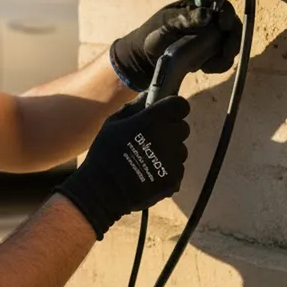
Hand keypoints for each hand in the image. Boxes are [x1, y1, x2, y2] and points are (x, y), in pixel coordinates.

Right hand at [55, 92, 189, 239]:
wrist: (104, 190)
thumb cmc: (105, 152)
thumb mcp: (114, 123)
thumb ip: (135, 107)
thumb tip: (149, 96)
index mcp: (152, 121)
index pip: (180, 105)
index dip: (174, 108)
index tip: (166, 113)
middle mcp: (167, 138)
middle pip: (182, 128)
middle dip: (170, 130)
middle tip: (153, 138)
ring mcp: (173, 161)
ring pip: (180, 150)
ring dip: (170, 151)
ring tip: (148, 159)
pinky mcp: (174, 179)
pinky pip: (178, 169)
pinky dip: (168, 170)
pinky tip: (150, 173)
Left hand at [110, 0, 241, 91]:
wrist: (144, 58)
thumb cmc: (152, 35)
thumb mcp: (166, 24)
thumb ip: (185, 19)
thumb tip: (208, 15)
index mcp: (198, 7)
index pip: (222, 8)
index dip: (228, 16)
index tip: (225, 26)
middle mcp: (208, 21)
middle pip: (232, 28)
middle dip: (232, 41)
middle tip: (225, 52)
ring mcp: (210, 38)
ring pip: (230, 45)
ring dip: (224, 56)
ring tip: (208, 65)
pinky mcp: (209, 54)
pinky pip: (222, 59)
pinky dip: (218, 65)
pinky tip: (205, 68)